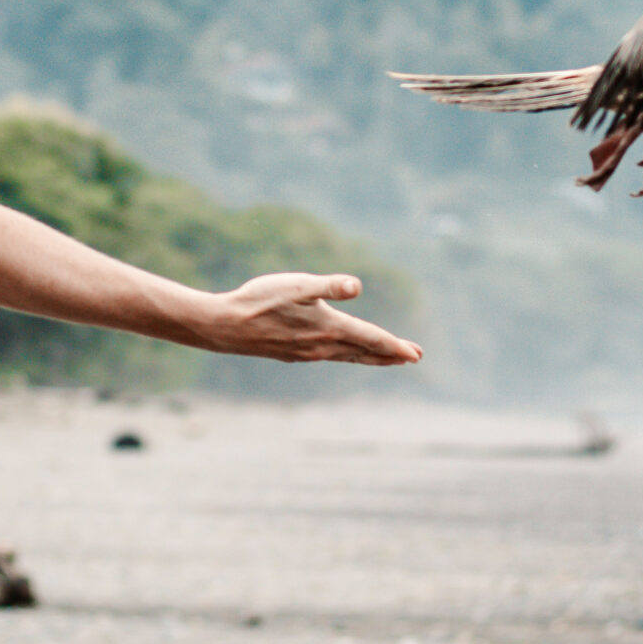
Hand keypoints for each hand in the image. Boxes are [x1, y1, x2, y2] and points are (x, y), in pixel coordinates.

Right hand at [192, 273, 421, 364]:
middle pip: (364, 353)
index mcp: (328, 328)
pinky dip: (349, 357)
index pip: (370, 339)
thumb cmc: (259, 301)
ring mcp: (308, 353)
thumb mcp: (295, 285)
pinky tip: (344, 353)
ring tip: (388, 358)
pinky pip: (332, 358)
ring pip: (348, 357)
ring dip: (371, 357)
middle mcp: (322, 346)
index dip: (395, 345)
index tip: (416, 354)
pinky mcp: (295, 354)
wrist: (225, 326)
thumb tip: (357, 286)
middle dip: (390, 355)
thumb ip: (328, 286)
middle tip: (413, 358)